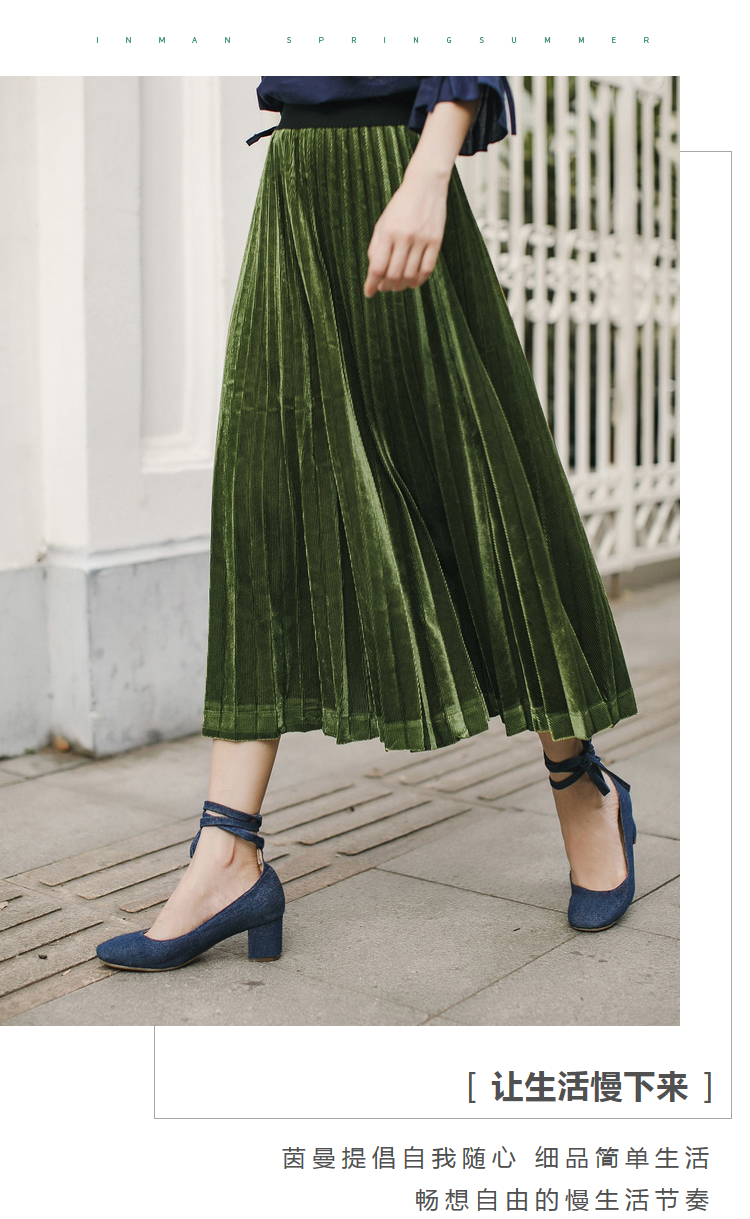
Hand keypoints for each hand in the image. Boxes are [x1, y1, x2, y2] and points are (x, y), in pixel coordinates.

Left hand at [363, 171, 448, 296]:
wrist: (425, 185)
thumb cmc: (401, 206)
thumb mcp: (383, 223)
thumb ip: (376, 247)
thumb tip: (374, 273)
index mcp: (388, 232)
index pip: (377, 266)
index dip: (371, 284)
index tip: (368, 293)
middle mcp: (405, 236)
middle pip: (394, 274)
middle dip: (387, 286)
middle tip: (384, 288)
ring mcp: (422, 239)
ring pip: (410, 275)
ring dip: (402, 285)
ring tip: (397, 286)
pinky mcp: (436, 241)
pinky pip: (427, 269)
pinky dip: (418, 280)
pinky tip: (412, 282)